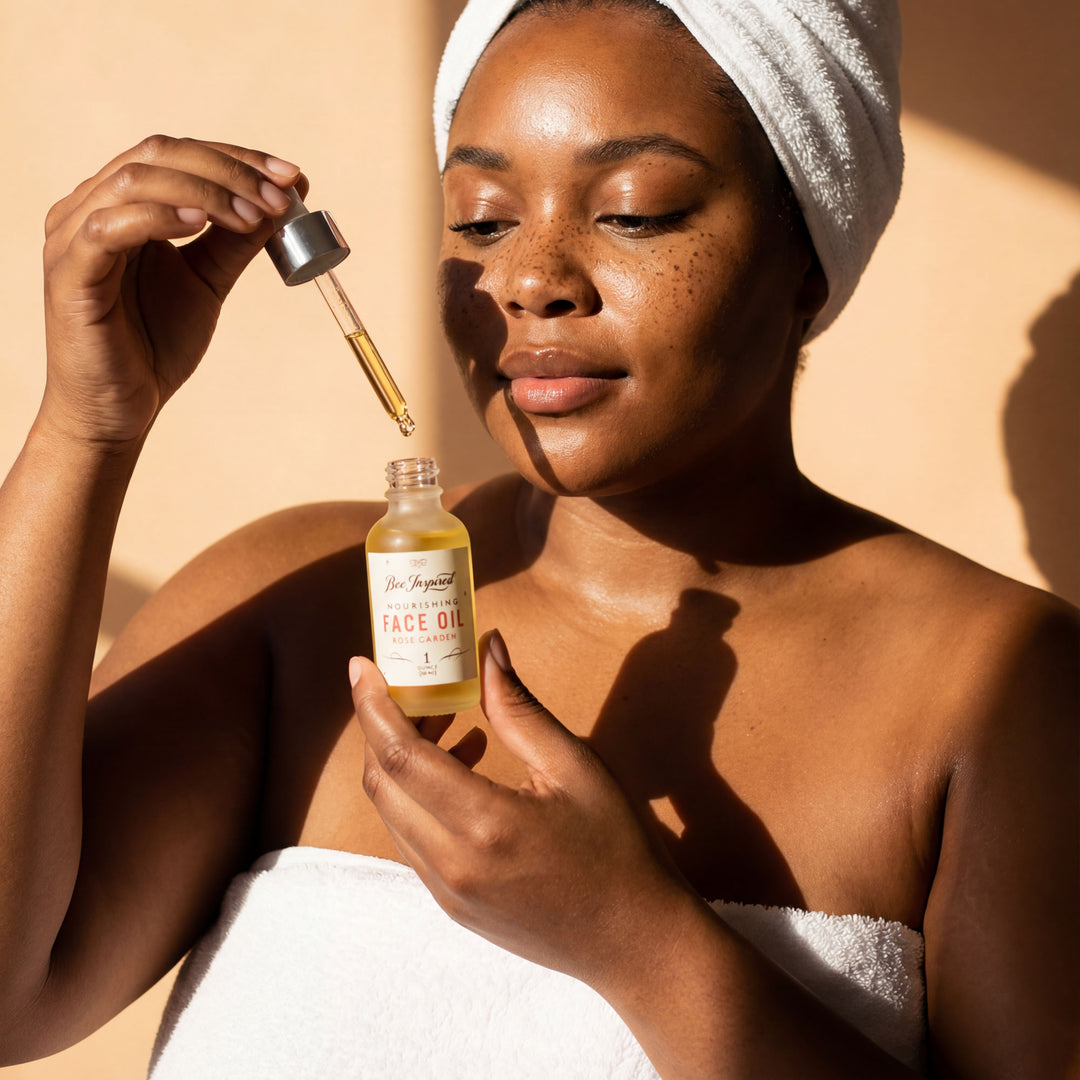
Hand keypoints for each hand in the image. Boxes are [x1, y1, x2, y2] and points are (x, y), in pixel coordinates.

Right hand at [40, 135, 303, 448]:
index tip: (292, 176)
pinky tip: (202, 223)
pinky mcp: (69, 272)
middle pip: (159, 154)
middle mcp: (90, 207)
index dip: (237, 157)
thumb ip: (238, 239)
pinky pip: (110, 227)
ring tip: (254, 215)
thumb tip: (287, 197)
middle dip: (229, 169)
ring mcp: (73, 236)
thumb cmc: (154, 344)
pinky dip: (159, 216)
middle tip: (280, 196)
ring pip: (136, 180)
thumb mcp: (208, 281)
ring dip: (206, 190)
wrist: (120, 409)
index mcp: (121, 203)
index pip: (178, 154)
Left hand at [349, 630, 688, 990]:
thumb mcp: (575, 766)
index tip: (362, 666)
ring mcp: (447, 893)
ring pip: (392, 813)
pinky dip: (418, 798)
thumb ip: (518, 707)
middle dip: (383, 727)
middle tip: (418, 690)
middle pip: (382, 783)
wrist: (633, 942)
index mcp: (486, 825)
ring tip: (450, 726)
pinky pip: (412, 840)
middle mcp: (453, 865)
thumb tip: (485, 646)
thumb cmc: (616, 847)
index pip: (399, 756)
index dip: (372, 706)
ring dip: (401, 762)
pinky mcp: (452, 907)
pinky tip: (462, 772)